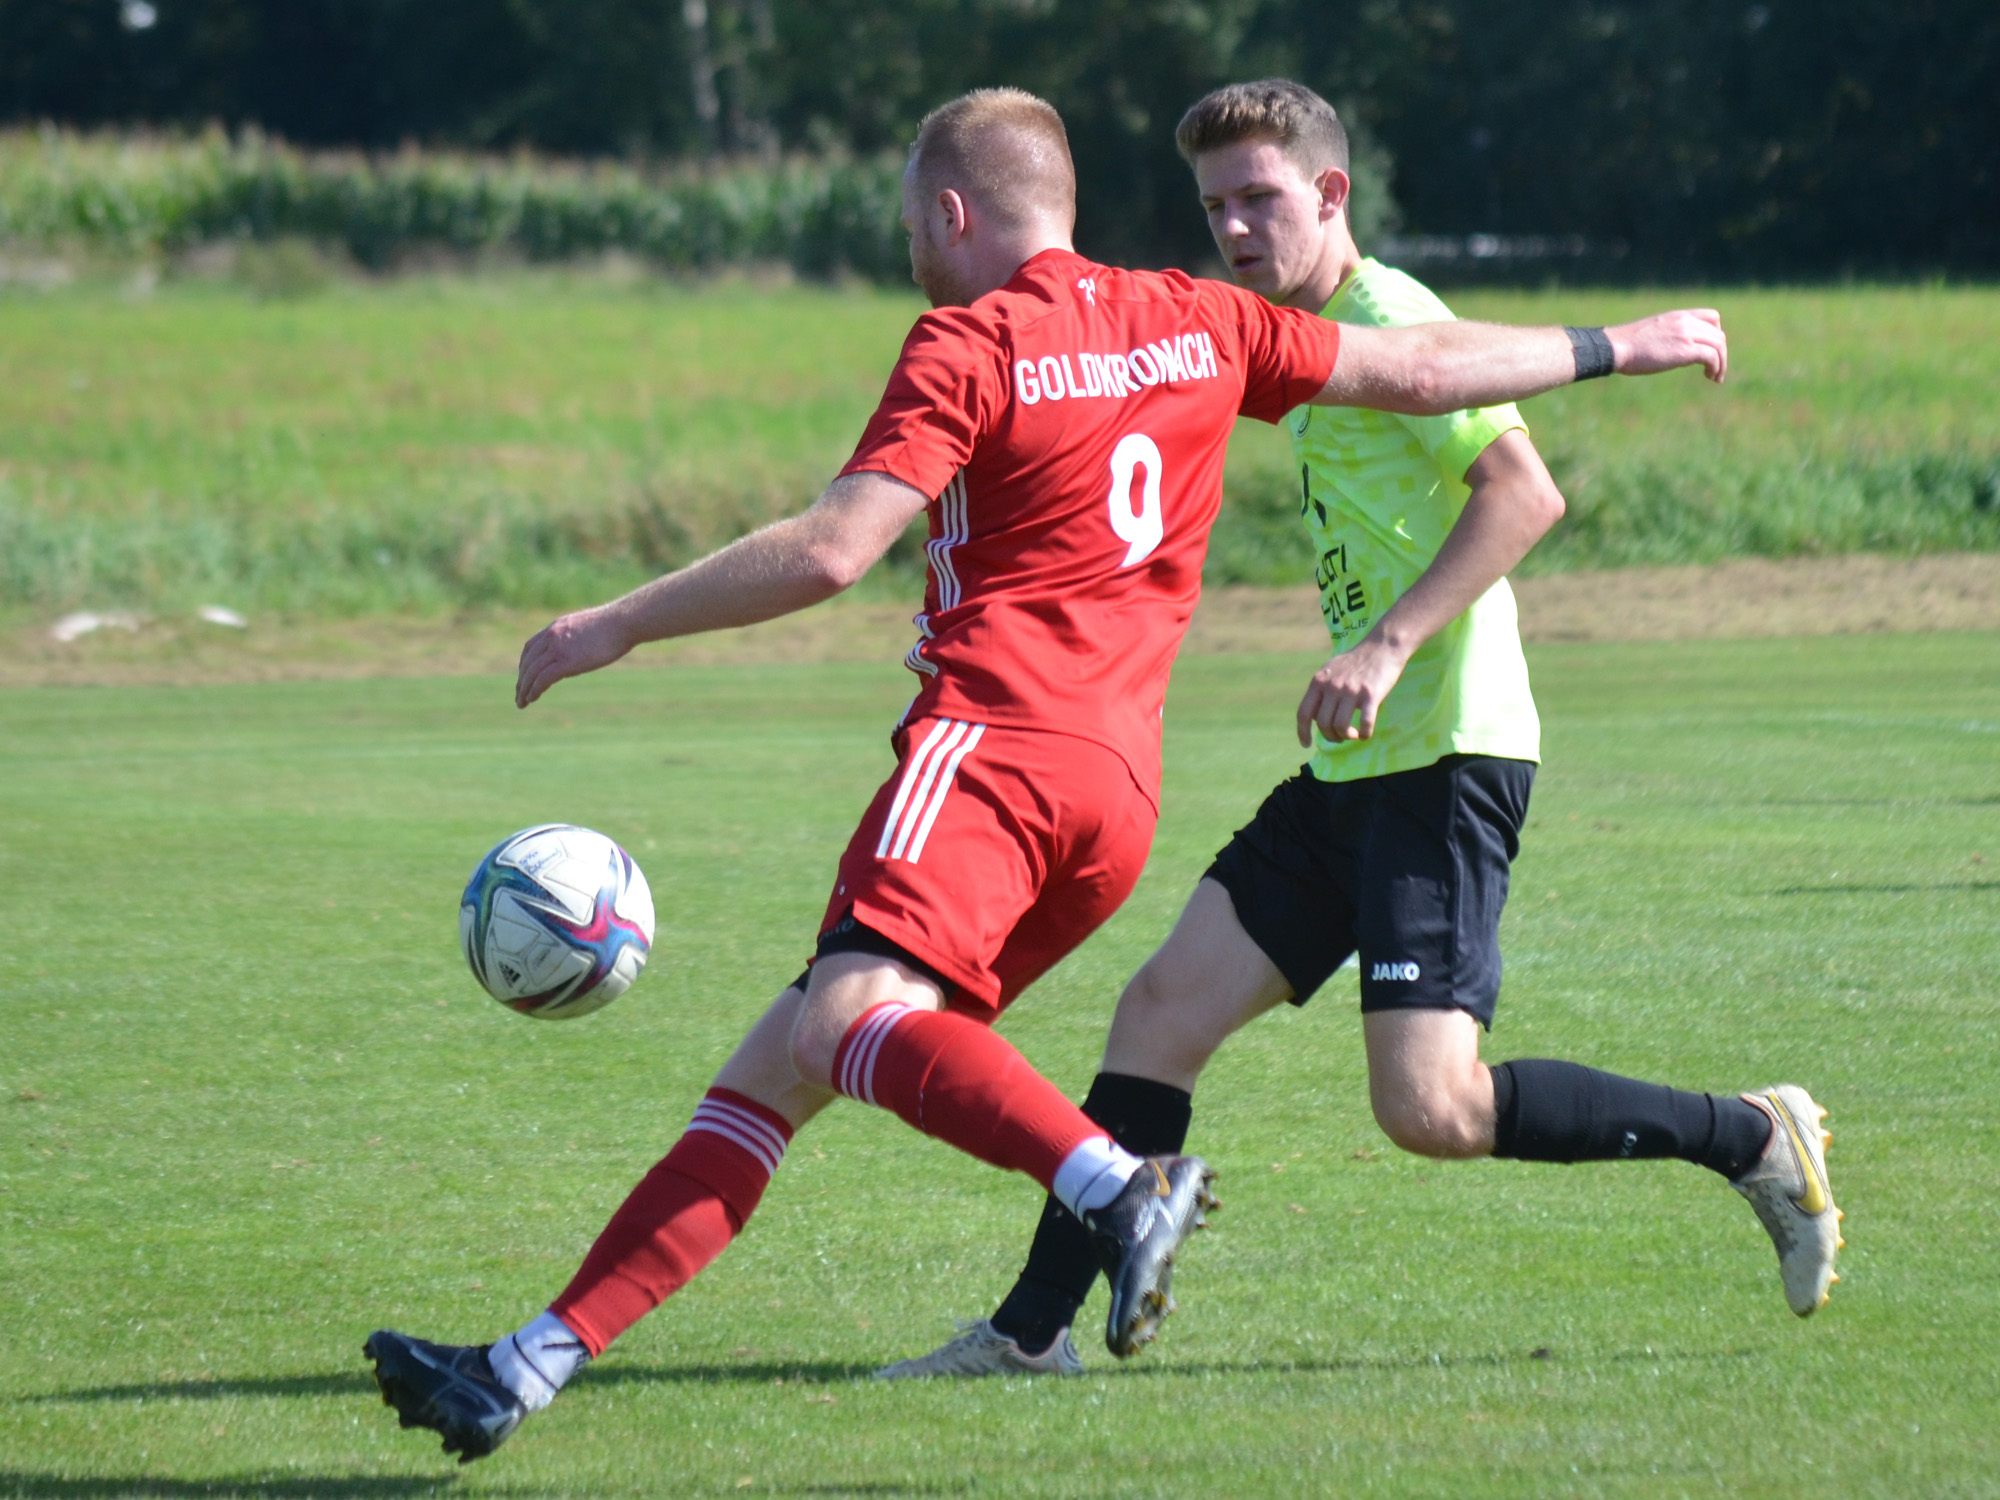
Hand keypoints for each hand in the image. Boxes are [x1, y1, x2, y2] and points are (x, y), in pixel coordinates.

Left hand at [515, 605, 633, 707]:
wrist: (623, 622)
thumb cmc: (615, 625)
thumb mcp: (589, 628)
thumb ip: (579, 637)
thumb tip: (582, 646)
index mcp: (557, 627)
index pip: (531, 647)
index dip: (524, 663)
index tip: (524, 676)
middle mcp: (552, 636)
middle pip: (527, 661)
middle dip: (521, 679)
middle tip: (518, 694)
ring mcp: (559, 648)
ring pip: (532, 672)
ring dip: (524, 689)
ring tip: (521, 703)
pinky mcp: (568, 662)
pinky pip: (543, 678)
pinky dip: (534, 690)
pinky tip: (532, 699)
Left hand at [1296, 637, 1409, 747]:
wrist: (1382, 646)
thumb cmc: (1356, 661)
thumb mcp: (1331, 670)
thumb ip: (1321, 690)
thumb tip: (1314, 716)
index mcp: (1319, 681)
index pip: (1304, 712)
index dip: (1302, 732)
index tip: (1306, 744)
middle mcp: (1332, 686)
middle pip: (1323, 724)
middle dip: (1330, 736)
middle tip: (1340, 737)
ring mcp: (1351, 690)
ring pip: (1341, 726)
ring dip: (1346, 736)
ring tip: (1353, 735)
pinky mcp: (1370, 695)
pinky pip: (1365, 723)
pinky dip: (1365, 734)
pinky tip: (1366, 734)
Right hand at [1606, 309, 1727, 382]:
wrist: (1616, 347)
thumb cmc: (1626, 346)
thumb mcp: (1651, 333)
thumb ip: (1666, 336)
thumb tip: (1669, 350)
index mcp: (1678, 316)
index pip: (1712, 317)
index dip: (1716, 334)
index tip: (1708, 350)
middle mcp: (1686, 322)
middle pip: (1718, 334)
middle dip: (1721, 353)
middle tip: (1714, 370)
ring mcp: (1686, 335)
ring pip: (1719, 345)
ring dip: (1721, 363)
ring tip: (1715, 377)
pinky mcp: (1685, 350)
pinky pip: (1712, 356)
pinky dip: (1716, 367)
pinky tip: (1709, 377)